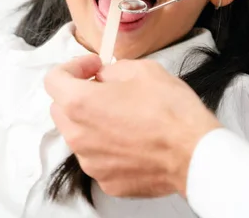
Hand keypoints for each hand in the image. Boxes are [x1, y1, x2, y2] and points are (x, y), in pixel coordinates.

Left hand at [44, 55, 220, 197]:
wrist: (194, 152)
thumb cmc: (172, 111)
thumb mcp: (144, 70)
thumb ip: (113, 70)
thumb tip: (105, 77)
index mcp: (81, 103)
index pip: (54, 79)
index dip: (73, 67)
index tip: (93, 68)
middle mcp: (78, 136)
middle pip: (61, 109)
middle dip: (79, 95)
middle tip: (108, 89)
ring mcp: (91, 162)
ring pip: (79, 136)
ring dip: (94, 122)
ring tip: (127, 117)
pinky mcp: (107, 181)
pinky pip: (98, 158)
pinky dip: (109, 147)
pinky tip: (135, 139)